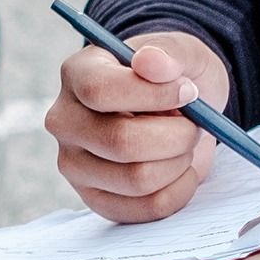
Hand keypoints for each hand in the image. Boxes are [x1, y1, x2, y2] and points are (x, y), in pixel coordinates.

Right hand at [47, 28, 233, 223]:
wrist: (176, 109)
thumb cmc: (173, 77)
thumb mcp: (180, 51)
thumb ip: (167, 51)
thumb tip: (150, 62)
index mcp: (77, 75)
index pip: (100, 91)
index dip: (153, 95)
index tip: (188, 91)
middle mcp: (65, 121)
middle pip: (120, 142)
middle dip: (175, 135)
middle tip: (195, 124)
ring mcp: (75, 165)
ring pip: (137, 179)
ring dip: (179, 162)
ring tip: (184, 144)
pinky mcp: (96, 199)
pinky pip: (147, 208)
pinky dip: (180, 190)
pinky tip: (182, 169)